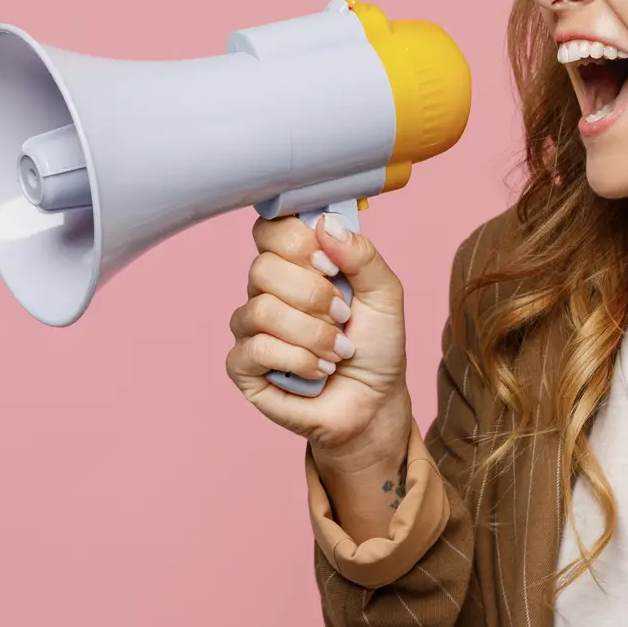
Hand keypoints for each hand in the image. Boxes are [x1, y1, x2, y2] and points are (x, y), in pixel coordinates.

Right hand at [226, 212, 413, 476]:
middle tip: (342, 316)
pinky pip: (256, 348)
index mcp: (296, 264)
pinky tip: (316, 371)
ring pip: (261, 310)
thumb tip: (326, 223)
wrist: (374, 403)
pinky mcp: (243, 365)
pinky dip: (297, 359)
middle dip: (314, 296)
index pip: (271, 228)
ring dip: (312, 334)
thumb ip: (361, 255)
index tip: (329, 264)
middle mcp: (267, 290)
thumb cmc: (376, 347)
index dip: (296, 241)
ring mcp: (251, 327)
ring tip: (337, 350)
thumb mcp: (384, 294)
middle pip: (264, 268)